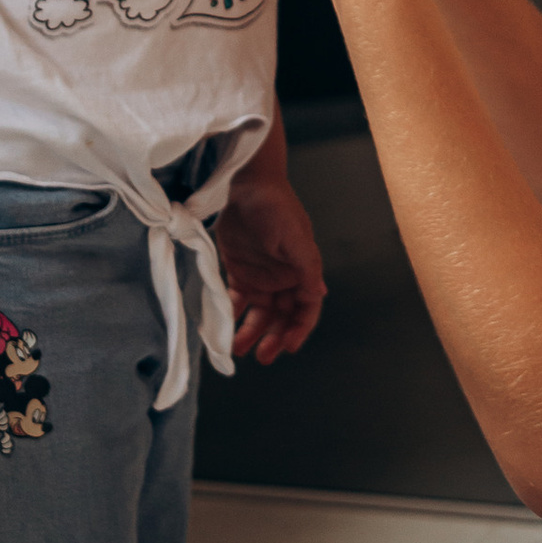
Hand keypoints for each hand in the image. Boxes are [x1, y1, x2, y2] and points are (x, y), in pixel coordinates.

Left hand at [215, 170, 325, 362]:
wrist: (247, 186)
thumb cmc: (276, 208)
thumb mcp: (295, 237)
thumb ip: (307, 267)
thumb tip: (319, 295)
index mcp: (302, 272)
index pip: (306, 309)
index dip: (300, 329)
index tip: (289, 346)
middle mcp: (284, 278)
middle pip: (282, 317)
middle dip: (275, 338)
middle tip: (263, 356)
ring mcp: (261, 276)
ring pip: (259, 314)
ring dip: (251, 332)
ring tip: (238, 349)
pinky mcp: (239, 271)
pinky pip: (236, 300)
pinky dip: (231, 314)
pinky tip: (223, 327)